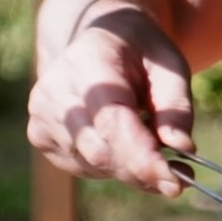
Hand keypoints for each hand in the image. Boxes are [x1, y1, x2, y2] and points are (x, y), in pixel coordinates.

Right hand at [26, 6, 194, 196]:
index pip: (112, 122)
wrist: (98, 36)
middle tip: (180, 177)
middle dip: (143, 171)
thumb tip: (182, 148)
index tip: (174, 183)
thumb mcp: (170, 65)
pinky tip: (125, 145)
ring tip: (156, 151)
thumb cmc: (141, 51)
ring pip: (92, 165)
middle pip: (100, 151)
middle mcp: (55, 89)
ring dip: (131, 170)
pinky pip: (82, 167)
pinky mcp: (39, 134)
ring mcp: (41, 114)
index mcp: (89, 63)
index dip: (142, 158)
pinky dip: (112, 167)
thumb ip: (176, 106)